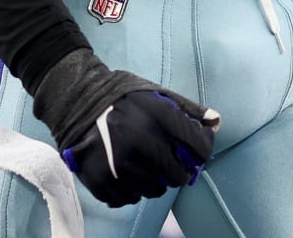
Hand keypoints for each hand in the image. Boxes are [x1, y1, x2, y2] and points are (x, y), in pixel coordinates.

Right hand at [33, 49, 220, 206]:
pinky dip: (133, 191)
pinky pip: (129, 199)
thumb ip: (187, 109)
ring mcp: (118, 162)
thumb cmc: (122, 96)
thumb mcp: (156, 93)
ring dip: (157, 183)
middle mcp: (139, 140)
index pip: (197, 146)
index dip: (203, 153)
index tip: (199, 156)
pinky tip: (129, 176)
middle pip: (177, 174)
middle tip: (174, 168)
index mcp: (157, 116)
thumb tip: (216, 122)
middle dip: (180, 172)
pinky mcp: (100, 179)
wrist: (77, 99)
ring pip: (154, 190)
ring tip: (149, 171)